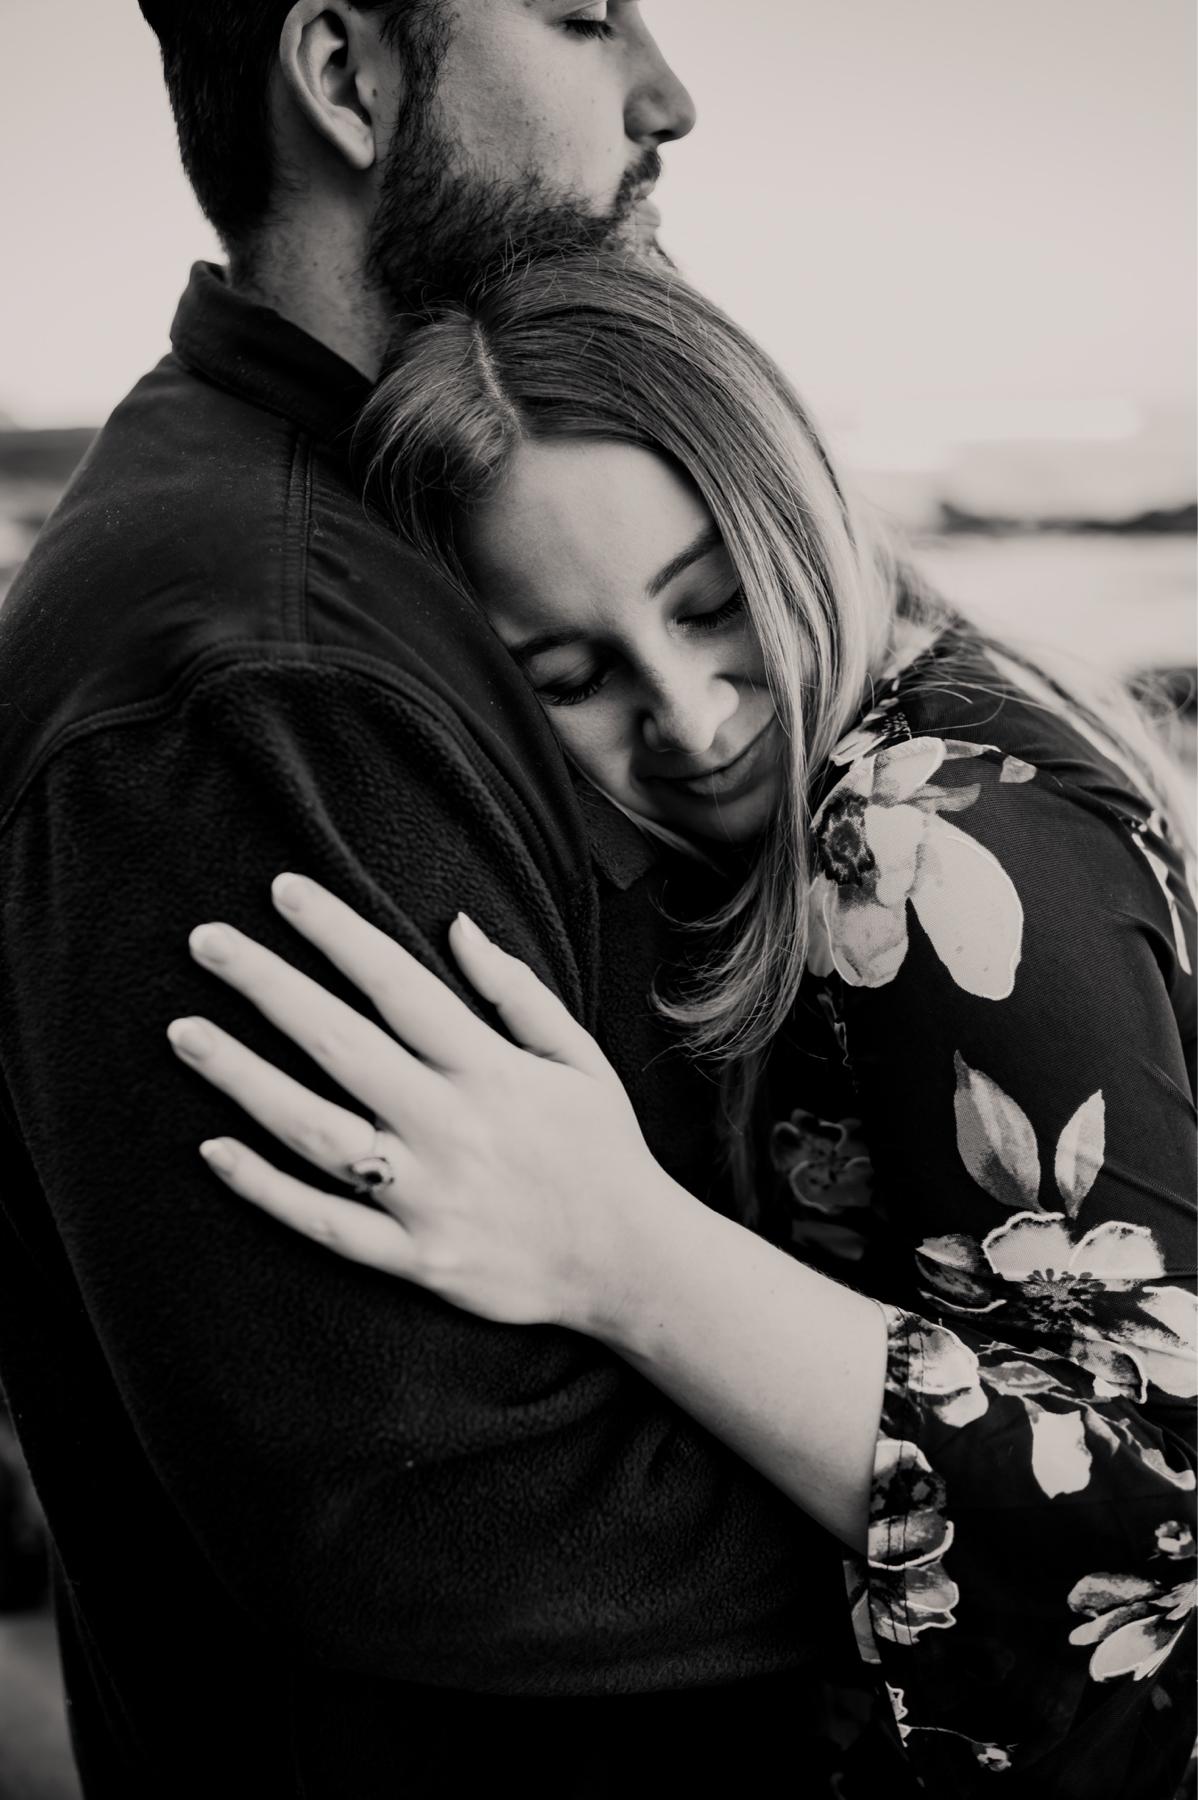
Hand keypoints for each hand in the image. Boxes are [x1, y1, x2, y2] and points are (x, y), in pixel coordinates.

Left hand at [167, 875, 677, 1334]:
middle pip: (340, 1045)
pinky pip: (327, 1223)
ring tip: (186, 1033)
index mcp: (491, 1070)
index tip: (282, 892)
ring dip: (244, 1080)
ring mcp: (428, 1196)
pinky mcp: (414, 1258)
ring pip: (316, 1132)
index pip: (398, 985)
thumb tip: (456, 925)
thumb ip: (516, 992)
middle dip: (267, 987)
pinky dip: (267, 1189)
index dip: (337, 933)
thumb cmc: (601, 1149)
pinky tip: (213, 1149)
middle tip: (206, 943)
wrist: (632, 1265)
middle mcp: (452, 1126)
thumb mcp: (578, 1057)